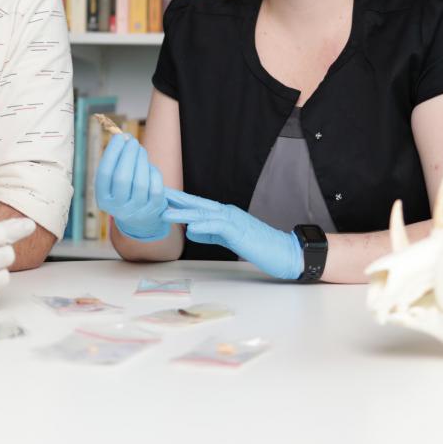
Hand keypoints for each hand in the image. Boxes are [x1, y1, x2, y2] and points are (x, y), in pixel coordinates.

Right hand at [96, 133, 169, 241]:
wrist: (140, 218)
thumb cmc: (125, 190)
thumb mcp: (115, 180)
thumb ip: (116, 161)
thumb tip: (124, 137)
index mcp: (103, 199)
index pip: (104, 173)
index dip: (112, 153)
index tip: (119, 137)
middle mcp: (117, 208)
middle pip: (122, 178)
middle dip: (128, 155)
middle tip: (133, 141)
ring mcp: (136, 210)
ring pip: (139, 182)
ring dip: (141, 161)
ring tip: (140, 150)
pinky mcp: (153, 209)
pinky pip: (155, 187)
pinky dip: (152, 172)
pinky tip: (149, 166)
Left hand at [162, 190, 302, 279]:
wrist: (285, 252)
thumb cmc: (260, 246)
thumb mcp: (229, 240)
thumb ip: (211, 234)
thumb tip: (191, 231)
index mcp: (225, 214)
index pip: (198, 206)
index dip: (179, 201)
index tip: (161, 197)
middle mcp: (228, 213)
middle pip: (198, 204)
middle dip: (176, 199)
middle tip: (157, 192)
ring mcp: (235, 221)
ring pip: (205, 214)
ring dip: (184, 213)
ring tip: (165, 213)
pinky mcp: (240, 232)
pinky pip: (219, 227)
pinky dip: (204, 226)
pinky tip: (191, 228)